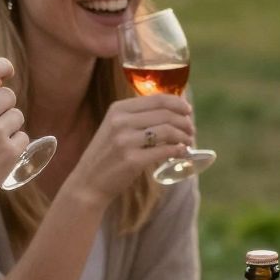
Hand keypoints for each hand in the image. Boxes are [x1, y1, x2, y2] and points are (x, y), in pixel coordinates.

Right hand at [70, 93, 195, 206]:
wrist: (89, 181)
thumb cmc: (108, 154)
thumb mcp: (116, 127)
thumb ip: (138, 117)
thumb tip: (174, 110)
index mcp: (118, 109)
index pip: (157, 99)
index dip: (178, 104)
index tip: (188, 111)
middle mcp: (120, 121)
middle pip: (166, 114)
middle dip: (184, 122)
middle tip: (191, 130)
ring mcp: (125, 141)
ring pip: (167, 131)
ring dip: (183, 136)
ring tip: (188, 142)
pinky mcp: (132, 160)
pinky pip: (164, 151)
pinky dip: (178, 151)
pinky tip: (181, 153)